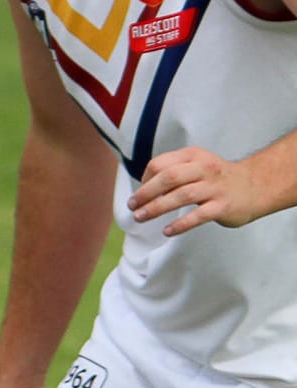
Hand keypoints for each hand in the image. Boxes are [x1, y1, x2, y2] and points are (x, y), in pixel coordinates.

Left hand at [128, 147, 286, 235]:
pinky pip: (198, 215)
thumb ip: (171, 173)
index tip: (138, 195)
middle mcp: (204, 168)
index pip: (159, 164)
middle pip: (168, 178)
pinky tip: (167, 231)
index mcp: (193, 156)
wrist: (256, 186)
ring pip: (181, 195)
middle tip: (132, 207)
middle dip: (145, 193)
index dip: (144, 180)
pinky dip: (180, 224)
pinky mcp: (223, 206)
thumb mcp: (195, 166)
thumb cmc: (216, 179)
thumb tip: (141, 191)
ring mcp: (215, 187)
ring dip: (156, 208)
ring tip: (140, 218)